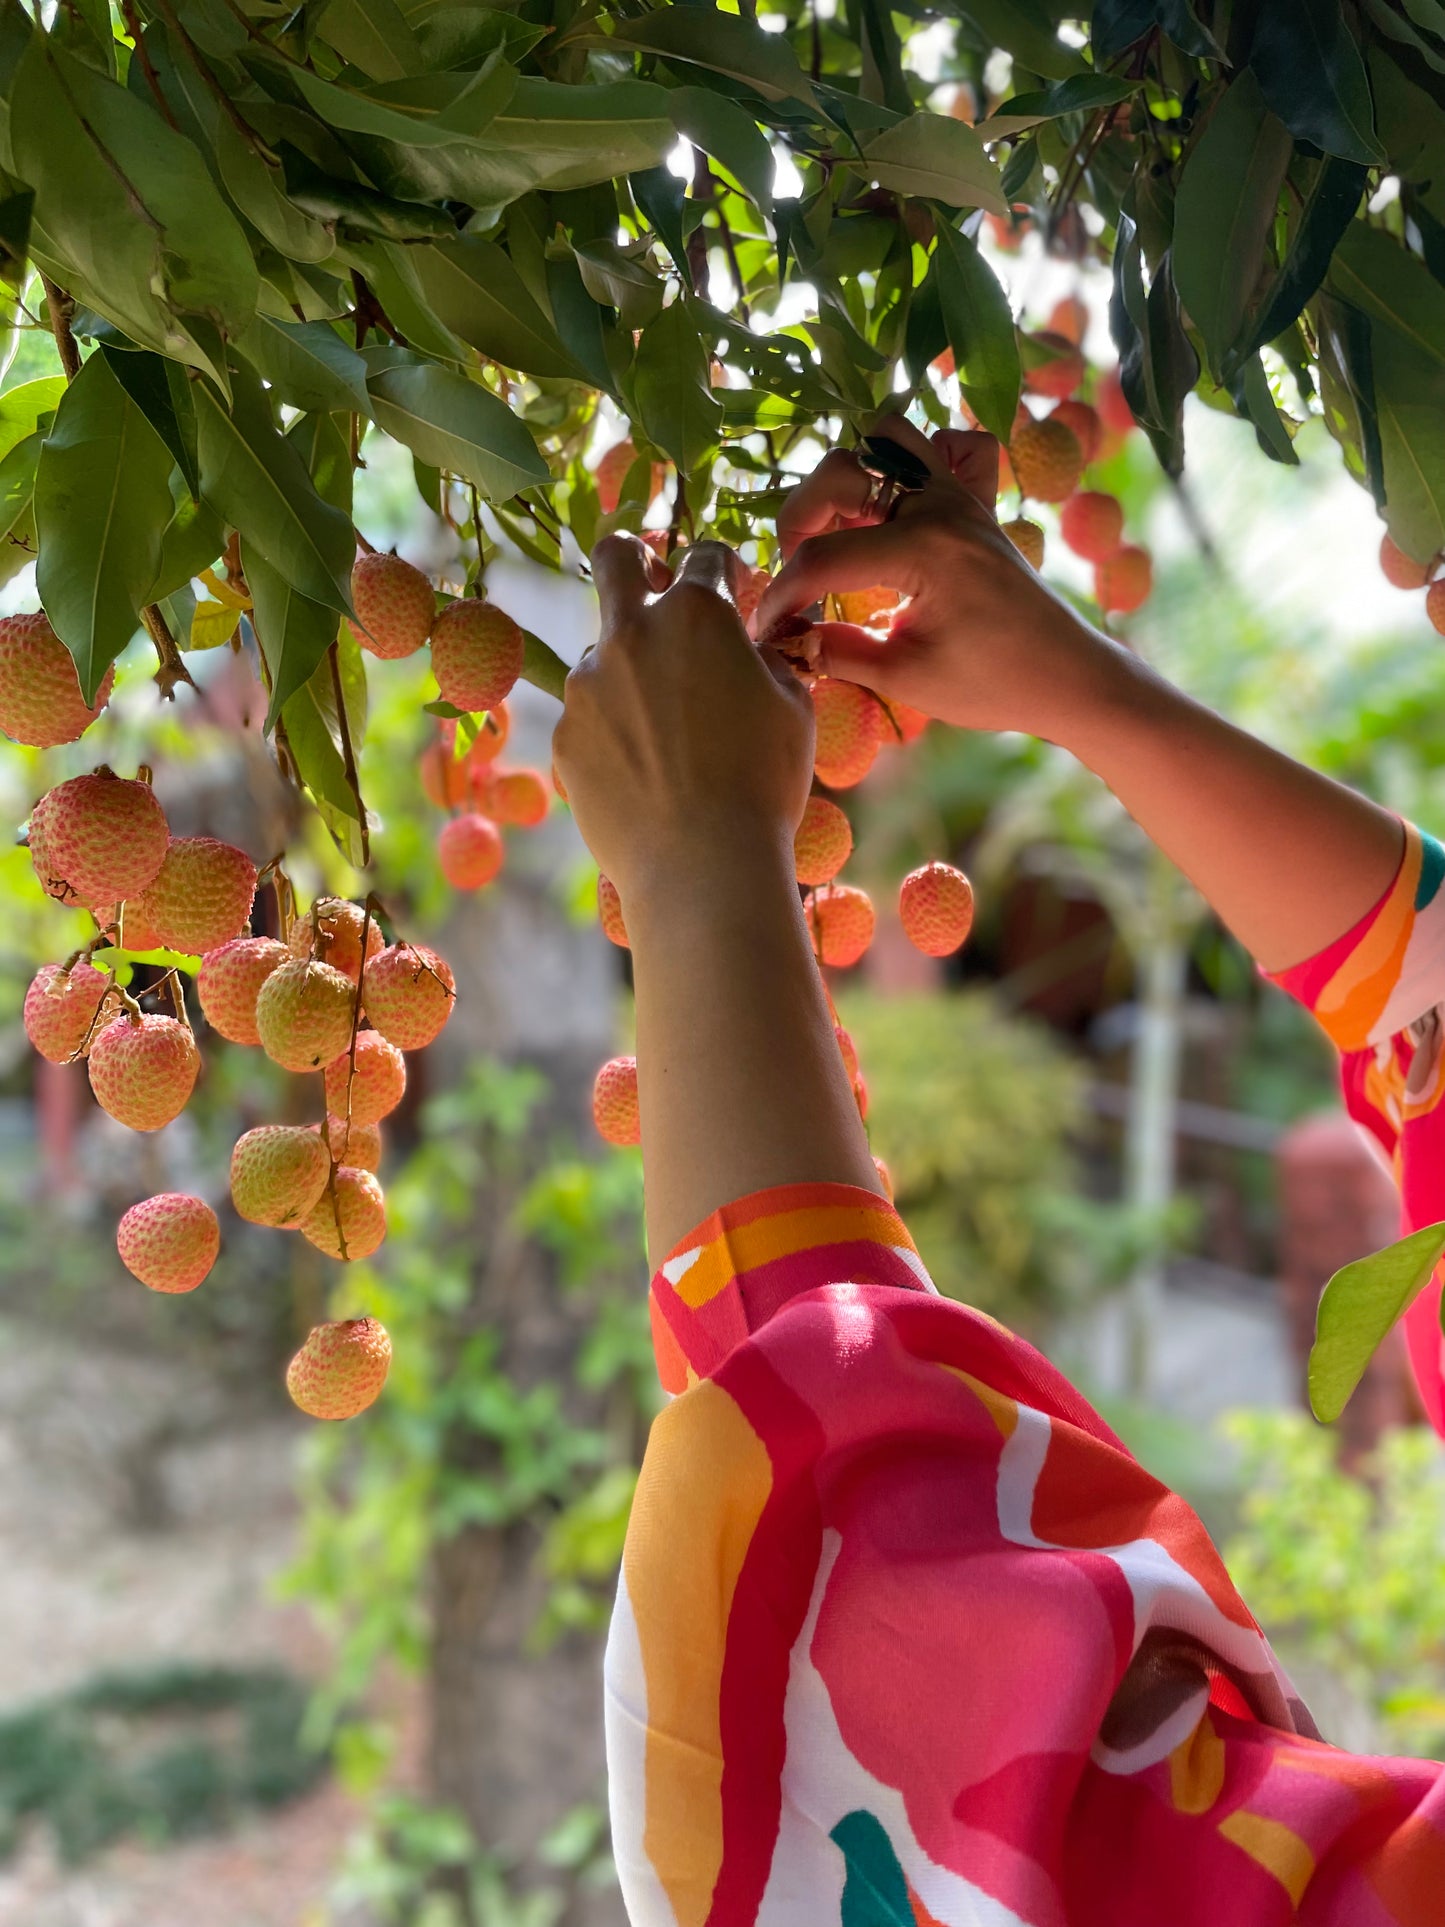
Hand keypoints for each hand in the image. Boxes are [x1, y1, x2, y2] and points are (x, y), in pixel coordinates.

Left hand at [554, 535, 814, 907]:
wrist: (701, 867)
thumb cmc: (762, 784)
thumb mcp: (794, 710)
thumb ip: (768, 660)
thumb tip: (751, 650)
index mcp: (697, 613)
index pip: (708, 556)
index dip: (728, 572)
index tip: (738, 597)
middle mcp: (632, 633)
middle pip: (615, 558)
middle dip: (635, 558)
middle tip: (653, 585)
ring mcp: (588, 684)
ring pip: (603, 652)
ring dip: (631, 670)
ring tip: (668, 733)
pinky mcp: (565, 734)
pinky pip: (590, 717)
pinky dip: (614, 730)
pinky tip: (645, 774)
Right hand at [755, 417, 1124, 745]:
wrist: (1069, 678)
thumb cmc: (995, 685)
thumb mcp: (906, 678)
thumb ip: (837, 652)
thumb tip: (787, 638)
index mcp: (925, 548)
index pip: (822, 558)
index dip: (782, 597)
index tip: (764, 632)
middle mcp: (941, 505)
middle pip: (840, 473)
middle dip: (801, 522)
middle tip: (800, 577)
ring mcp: (962, 497)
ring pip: (888, 438)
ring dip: (850, 478)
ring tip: (839, 532)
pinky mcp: (976, 504)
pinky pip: (950, 446)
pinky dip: (918, 459)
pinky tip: (899, 505)